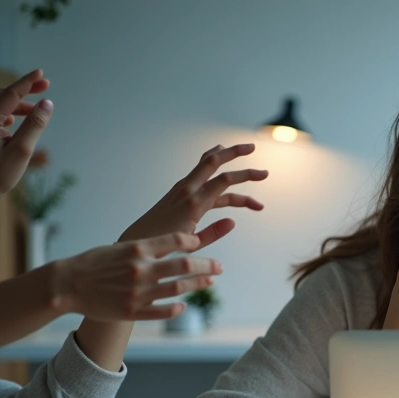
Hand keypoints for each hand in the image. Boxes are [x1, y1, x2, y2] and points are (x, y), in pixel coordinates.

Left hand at [0, 69, 52, 203]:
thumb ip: (35, 124)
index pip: (12, 93)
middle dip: (26, 91)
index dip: (28, 82)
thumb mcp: (22, 150)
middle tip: (46, 87)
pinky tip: (18, 121)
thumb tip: (47, 104)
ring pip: (1, 103)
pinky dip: (10, 113)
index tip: (42, 74)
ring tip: (38, 111)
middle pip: (6, 95)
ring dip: (20, 104)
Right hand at [53, 232, 222, 320]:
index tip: (202, 242)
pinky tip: (185, 305)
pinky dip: (177, 308)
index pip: (177, 240)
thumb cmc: (93, 263)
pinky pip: (162, 311)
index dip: (195, 240)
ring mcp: (138, 292)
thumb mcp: (121, 247)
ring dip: (198, 285)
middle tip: (220, 266)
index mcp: (137, 250)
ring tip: (210, 281)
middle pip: (185, 265)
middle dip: (207, 265)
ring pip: (178, 289)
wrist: (67, 284)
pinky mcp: (132, 311)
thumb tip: (173, 244)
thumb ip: (146, 248)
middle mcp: (141, 270)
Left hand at [120, 143, 267, 247]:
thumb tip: (233, 220)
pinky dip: (214, 171)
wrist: (135, 244)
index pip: (224, 181)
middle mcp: (187, 191)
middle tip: (252, 147)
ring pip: (207, 168)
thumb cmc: (162, 248)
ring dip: (226, 161)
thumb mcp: (191, 246)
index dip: (245, 175)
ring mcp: (181, 190)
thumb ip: (213, 233)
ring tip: (247, 162)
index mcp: (193, 204)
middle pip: (213, 162)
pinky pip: (200, 177)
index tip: (263, 174)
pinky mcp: (178, 194)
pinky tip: (221, 167)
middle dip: (234, 152)